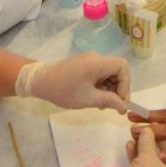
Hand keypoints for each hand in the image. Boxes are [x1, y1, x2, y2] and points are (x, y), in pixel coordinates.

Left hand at [14, 52, 130, 112]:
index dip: (125, 84)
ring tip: (101, 104)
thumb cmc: (64, 90)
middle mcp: (96, 58)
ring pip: (108, 74)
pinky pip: (99, 74)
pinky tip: (94, 97)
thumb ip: (109, 101)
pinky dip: (101, 86)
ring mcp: (89, 61)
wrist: (40, 82)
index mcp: (98, 63)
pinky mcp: (84, 65)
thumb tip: (124, 107)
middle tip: (111, 105)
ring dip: (109, 89)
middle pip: (117, 70)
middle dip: (117, 88)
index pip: (123, 67)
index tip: (119, 100)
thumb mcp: (89, 99)